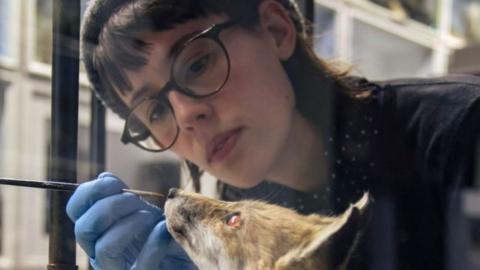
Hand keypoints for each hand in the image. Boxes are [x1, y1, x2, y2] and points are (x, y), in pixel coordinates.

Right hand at [66, 172, 196, 269]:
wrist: (190, 255)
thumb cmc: (165, 236)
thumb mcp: (145, 211)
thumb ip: (125, 198)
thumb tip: (104, 177)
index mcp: (98, 231)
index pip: (76, 209)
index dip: (89, 191)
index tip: (114, 183)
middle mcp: (100, 252)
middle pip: (83, 228)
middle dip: (110, 206)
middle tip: (136, 201)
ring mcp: (118, 268)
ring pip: (104, 248)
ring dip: (129, 224)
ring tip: (151, 217)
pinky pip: (140, 264)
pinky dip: (153, 243)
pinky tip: (164, 230)